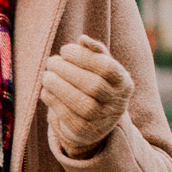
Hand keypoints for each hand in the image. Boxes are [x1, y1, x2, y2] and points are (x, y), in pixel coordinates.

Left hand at [40, 34, 133, 158]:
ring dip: (59, 86)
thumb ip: (94, 52)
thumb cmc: (95, 84)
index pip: (107, 68)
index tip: (64, 50)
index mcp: (124, 84)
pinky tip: (47, 91)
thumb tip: (83, 39)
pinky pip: (68, 117)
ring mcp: (102, 121)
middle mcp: (117, 104)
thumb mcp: (99, 68)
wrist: (94, 121)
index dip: (83, 57)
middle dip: (68, 71)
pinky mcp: (85, 132)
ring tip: (46, 75)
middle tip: (51, 62)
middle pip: (94, 86)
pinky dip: (54, 101)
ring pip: (82, 104)